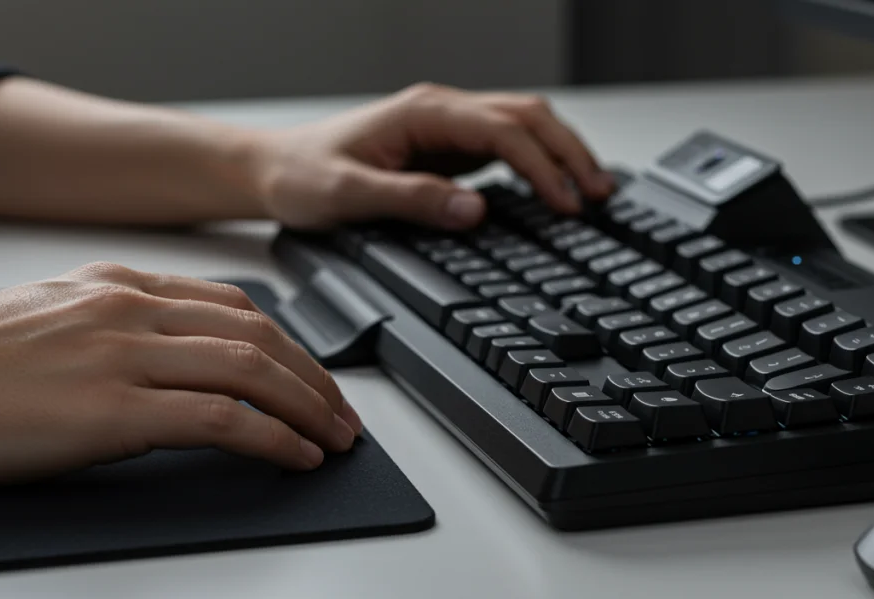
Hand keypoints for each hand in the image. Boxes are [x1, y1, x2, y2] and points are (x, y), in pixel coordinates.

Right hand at [0, 263, 360, 486]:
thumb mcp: (49, 318)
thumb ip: (117, 323)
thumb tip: (178, 351)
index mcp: (114, 285)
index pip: (233, 306)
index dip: (289, 343)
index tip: (314, 374)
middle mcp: (127, 311)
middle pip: (257, 335)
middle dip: (314, 378)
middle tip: (342, 412)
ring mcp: (122, 357)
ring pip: (252, 371)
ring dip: (308, 409)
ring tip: (334, 438)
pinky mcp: (112, 412)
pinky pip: (222, 419)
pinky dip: (272, 438)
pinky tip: (294, 455)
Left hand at [252, 83, 616, 229]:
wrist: (273, 168)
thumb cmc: (302, 176)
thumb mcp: (348, 194)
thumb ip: (411, 200)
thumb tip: (474, 210)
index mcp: (423, 114)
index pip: (503, 130)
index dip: (541, 167)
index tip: (566, 203)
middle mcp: (441, 113)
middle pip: (527, 117)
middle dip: (570, 153)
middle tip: (600, 195)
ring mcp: (447, 128)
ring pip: (524, 125)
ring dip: (562, 153)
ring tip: (595, 190)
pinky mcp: (447, 149)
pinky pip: (508, 147)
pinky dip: (540, 163)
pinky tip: (557, 187)